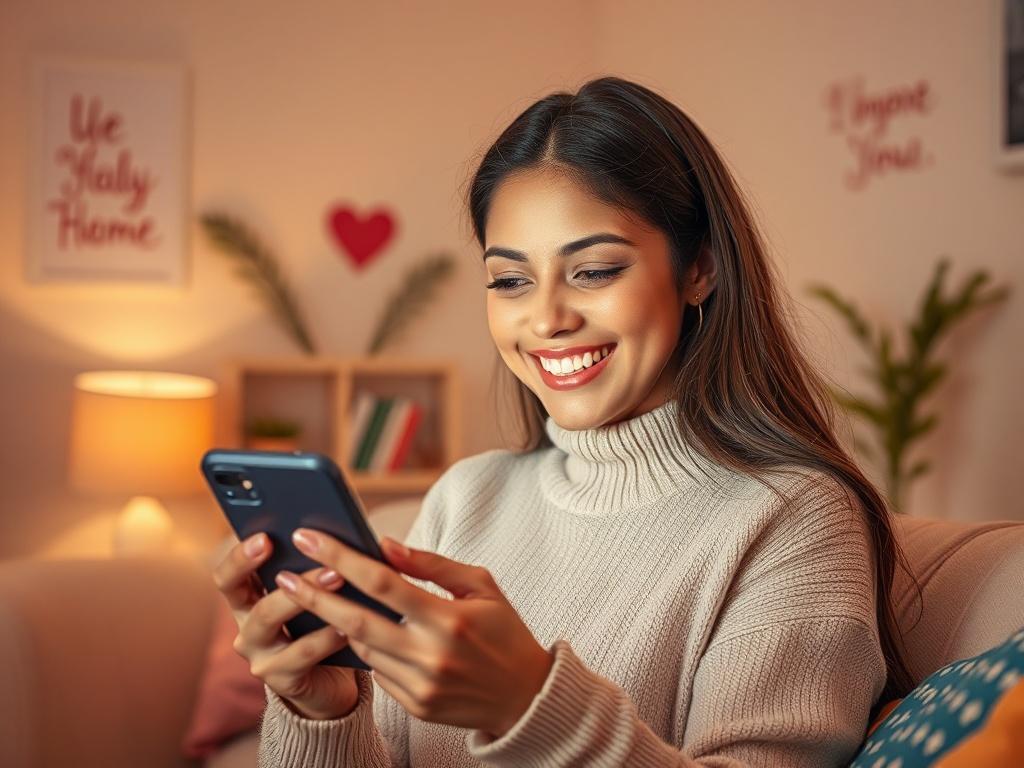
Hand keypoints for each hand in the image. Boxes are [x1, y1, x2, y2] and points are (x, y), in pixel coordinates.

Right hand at [211, 532, 360, 719]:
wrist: (334, 680)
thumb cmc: (322, 625)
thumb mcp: (311, 595)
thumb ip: (309, 568)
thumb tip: (331, 534)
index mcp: (248, 602)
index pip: (227, 578)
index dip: (240, 558)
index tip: (266, 537)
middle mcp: (247, 629)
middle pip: (249, 600)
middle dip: (289, 577)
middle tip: (323, 559)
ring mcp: (261, 657)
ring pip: (272, 622)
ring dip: (307, 598)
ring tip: (339, 578)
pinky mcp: (282, 681)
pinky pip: (302, 654)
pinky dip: (326, 636)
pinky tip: (347, 624)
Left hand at [275, 528, 553, 737]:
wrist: (526, 698)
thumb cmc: (504, 633)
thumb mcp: (480, 586)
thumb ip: (431, 565)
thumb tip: (385, 546)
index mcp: (450, 618)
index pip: (383, 582)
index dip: (342, 558)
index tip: (312, 539)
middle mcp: (432, 654)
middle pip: (357, 620)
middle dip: (314, 596)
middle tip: (285, 576)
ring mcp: (421, 685)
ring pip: (363, 648)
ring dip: (339, 622)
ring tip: (318, 598)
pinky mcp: (415, 707)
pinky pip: (378, 673)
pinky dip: (368, 649)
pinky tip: (362, 632)